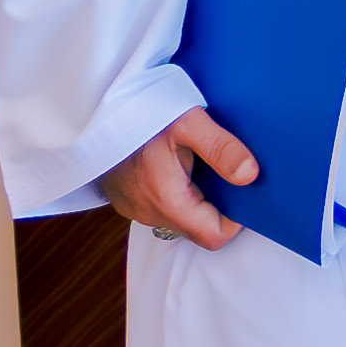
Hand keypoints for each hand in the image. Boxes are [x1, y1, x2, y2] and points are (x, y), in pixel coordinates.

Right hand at [108, 106, 261, 248]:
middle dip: (219, 207)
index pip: (213, 236)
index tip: (245, 192)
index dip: (236, 221)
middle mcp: (149, 213)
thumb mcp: (188, 122)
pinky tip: (179, 166)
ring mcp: (135, 209)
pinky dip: (177, 194)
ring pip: (180, 219)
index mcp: (168, 202)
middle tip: (227, 173)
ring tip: (202, 166)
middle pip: (198, 229)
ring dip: (198, 199)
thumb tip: (250, 175)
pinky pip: (162, 208)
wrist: (95, 110)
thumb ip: (221, 149)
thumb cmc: (139, 112)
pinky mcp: (128, 200)